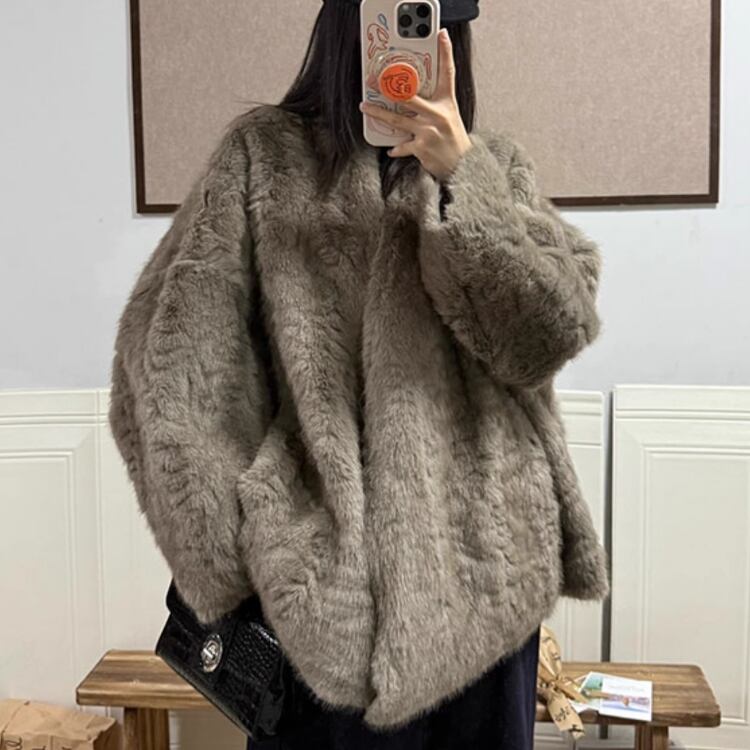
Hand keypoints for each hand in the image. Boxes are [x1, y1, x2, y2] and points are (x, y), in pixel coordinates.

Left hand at [359, 28, 472, 180]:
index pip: (448, 73)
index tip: (442, 36)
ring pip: (398, 119)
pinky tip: (391, 149)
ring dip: (379, 114)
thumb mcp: (450, 117)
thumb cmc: (453, 140)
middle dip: (389, 87)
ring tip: (366, 107)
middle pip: (409, 96)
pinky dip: (396, 149)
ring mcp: (429, 131)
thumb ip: (434, 105)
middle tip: (373, 81)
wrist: (463, 165)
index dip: (446, 53)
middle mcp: (438, 114)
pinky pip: (403, 146)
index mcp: (447, 103)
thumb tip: (413, 97)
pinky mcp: (422, 147)